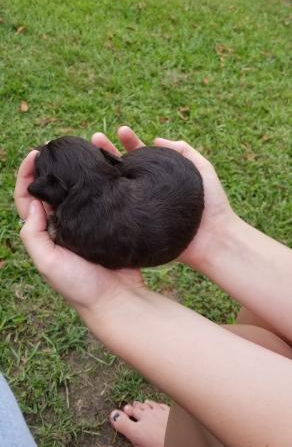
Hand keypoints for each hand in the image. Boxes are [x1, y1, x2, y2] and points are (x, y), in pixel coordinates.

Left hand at [14, 151, 144, 315]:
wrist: (118, 299)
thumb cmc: (81, 285)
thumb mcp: (47, 263)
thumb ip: (33, 235)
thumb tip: (33, 203)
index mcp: (45, 233)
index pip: (28, 198)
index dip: (27, 174)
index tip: (35, 153)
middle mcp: (62, 225)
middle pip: (50, 190)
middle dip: (49, 167)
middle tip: (56, 147)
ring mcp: (85, 223)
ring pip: (74, 190)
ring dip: (72, 171)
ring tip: (77, 152)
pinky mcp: (106, 222)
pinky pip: (98, 197)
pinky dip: (96, 181)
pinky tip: (101, 168)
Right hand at [92, 127, 235, 270]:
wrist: (215, 238)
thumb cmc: (213, 203)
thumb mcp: (201, 168)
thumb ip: (182, 150)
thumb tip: (155, 138)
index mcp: (159, 177)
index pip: (141, 155)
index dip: (130, 142)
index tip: (120, 130)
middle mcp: (147, 191)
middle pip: (123, 168)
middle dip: (108, 152)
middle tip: (95, 138)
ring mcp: (140, 208)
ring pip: (117, 188)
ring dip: (102, 173)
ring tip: (88, 159)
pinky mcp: (135, 226)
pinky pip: (119, 211)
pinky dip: (107, 200)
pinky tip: (96, 188)